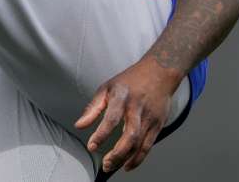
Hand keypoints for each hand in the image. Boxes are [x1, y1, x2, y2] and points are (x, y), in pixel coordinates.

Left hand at [74, 56, 182, 172]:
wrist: (159, 72)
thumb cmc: (130, 80)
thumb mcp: (107, 87)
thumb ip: (93, 108)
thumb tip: (79, 125)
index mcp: (122, 97)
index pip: (111, 118)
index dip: (101, 134)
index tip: (92, 146)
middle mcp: (137, 108)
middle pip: (130, 135)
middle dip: (117, 153)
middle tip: (105, 163)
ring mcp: (150, 118)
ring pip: (140, 144)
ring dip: (126, 159)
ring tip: (113, 166)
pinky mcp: (158, 125)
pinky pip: (148, 146)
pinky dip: (138, 158)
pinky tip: (127, 165)